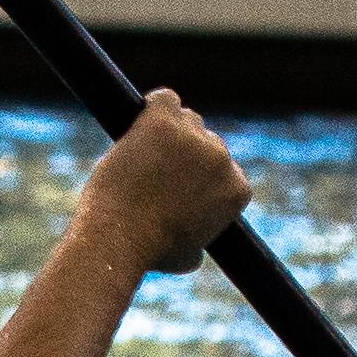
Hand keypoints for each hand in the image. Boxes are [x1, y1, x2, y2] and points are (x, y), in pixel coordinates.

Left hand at [76, 93, 251, 274]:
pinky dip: (153, 105)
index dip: (197, 174)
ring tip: (140, 156)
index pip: (223, 168)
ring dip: (166, 132)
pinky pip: (164, 99)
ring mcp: (193, 138)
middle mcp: (222, 159)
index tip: (175, 183)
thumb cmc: (148, 252)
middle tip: (151, 172)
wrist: (119, 238)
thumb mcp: (186, 257)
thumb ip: (199, 242)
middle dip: (181, 154)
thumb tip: (197, 249)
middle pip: (205, 141)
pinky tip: (140, 118)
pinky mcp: (161, 123)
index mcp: (237, 190)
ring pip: (185, 119)